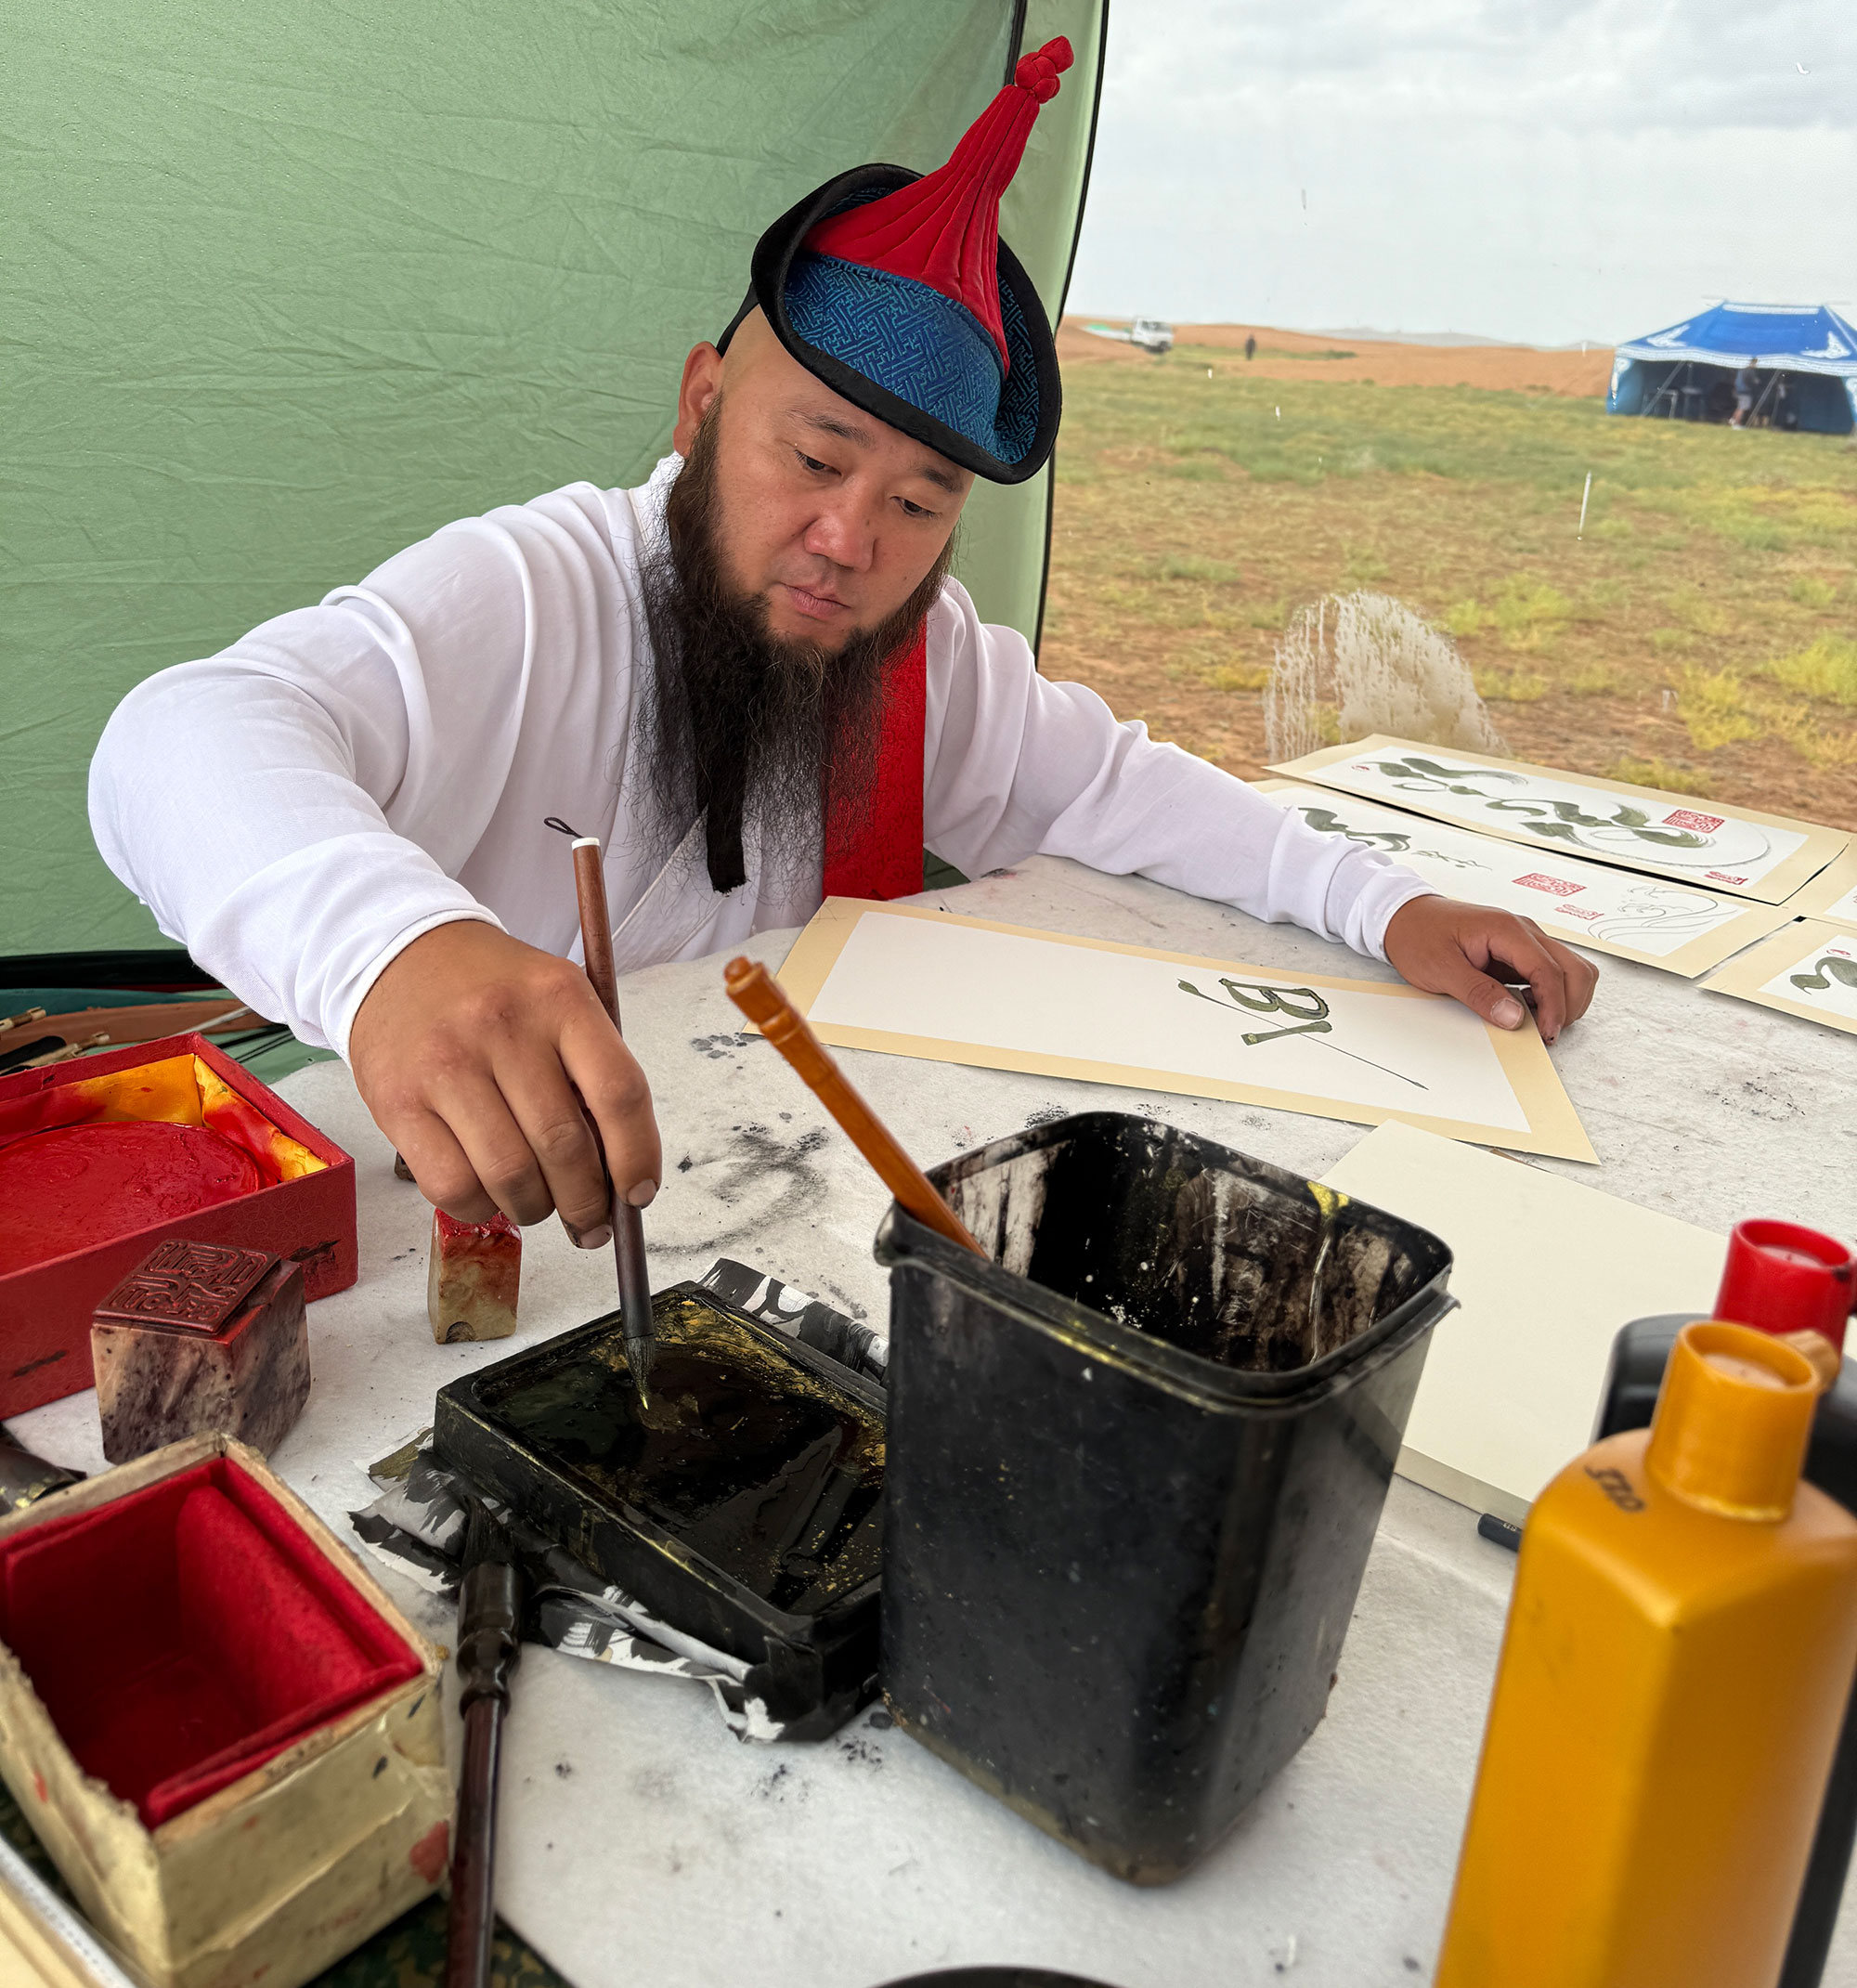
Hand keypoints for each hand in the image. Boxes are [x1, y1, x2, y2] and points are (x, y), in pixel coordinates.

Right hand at [347, 920, 660, 1242]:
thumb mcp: (556, 1001)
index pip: (620, 1093)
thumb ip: (590, 1071)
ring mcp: (446, 1065)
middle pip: (564, 1146)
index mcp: (560, 998)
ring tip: (539, 1206)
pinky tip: (488, 1194)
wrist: (399, 956)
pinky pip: (452, 1186)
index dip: (637, 1157)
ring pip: (511, 1176)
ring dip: (535, 1210)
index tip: (639, 1193)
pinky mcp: (398, 1102)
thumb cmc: (493, 991)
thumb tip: (618, 1171)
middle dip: (587, 1204)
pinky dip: (480, 1207)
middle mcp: (503, 1026)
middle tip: (591, 1222)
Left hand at [1382, 896, 1597, 1044]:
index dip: (1555, 1006)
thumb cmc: (1418, 936)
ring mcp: (1524, 941)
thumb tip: (1514, 1017)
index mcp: (1506, 930)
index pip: (1549, 970)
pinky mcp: (1519, 952)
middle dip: (1570, 1004)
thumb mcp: (1440, 969)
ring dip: (1566, 998)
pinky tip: (1529, 1008)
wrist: (1404, 916)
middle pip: (1575, 968)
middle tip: (1547, 1033)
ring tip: (1539, 1022)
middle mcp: (1524, 931)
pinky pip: (1551, 973)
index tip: (1547, 1034)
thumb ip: (1478, 993)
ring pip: (1570, 969)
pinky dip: (1552, 994)